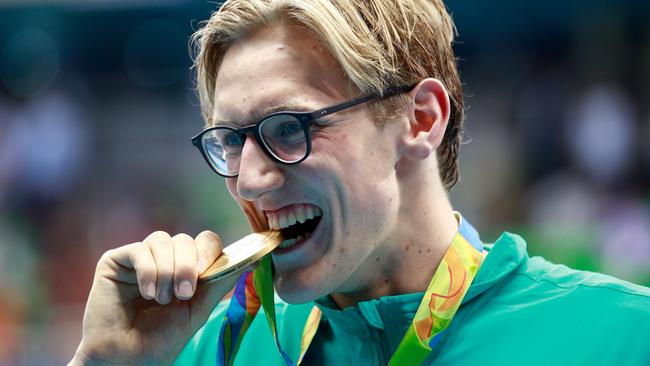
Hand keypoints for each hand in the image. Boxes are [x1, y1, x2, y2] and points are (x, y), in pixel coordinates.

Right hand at [69, 230, 240, 365]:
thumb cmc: (160, 339)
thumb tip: (252, 260)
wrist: (126, 359)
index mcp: (185, 268)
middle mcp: (164, 259)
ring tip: (162, 299)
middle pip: (185, 239)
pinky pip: (139, 250)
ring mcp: (140, 259)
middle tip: (183, 294)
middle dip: (188, 266)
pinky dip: (148, 272)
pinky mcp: (116, 261)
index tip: (205, 273)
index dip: (209, 252)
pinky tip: (147, 293)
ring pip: (163, 240)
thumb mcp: (198, 309)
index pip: (204, 242)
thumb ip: (219, 283)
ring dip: (168, 270)